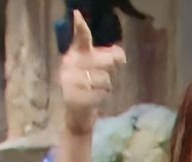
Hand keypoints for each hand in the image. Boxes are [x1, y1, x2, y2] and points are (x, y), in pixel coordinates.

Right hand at [59, 10, 126, 134]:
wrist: (77, 114)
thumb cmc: (90, 88)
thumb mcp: (98, 69)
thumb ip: (109, 58)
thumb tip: (121, 55)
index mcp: (76, 54)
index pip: (81, 38)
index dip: (81, 28)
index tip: (78, 16)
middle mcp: (70, 64)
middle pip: (105, 62)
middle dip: (110, 70)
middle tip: (100, 79)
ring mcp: (70, 81)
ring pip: (105, 80)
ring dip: (106, 88)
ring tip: (95, 92)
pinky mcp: (75, 97)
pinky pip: (100, 94)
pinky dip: (101, 99)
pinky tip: (93, 101)